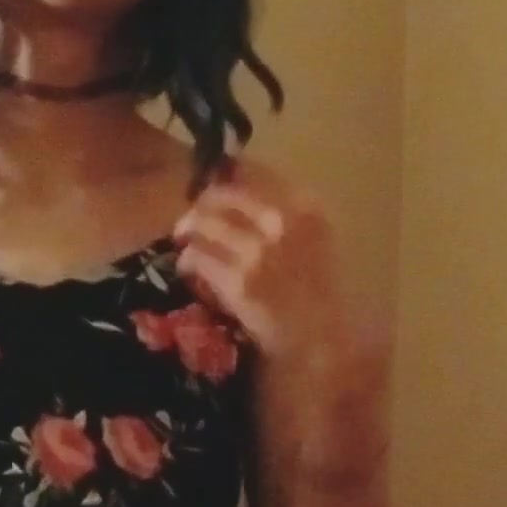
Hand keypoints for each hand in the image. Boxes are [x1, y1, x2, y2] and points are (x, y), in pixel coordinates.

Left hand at [172, 156, 356, 366]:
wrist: (321, 336)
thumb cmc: (318, 287)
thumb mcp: (313, 235)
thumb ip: (282, 208)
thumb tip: (235, 177)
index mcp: (305, 206)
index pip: (253, 171)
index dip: (225, 176)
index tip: (212, 187)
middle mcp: (280, 222)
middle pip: (220, 196)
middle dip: (199, 207)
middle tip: (190, 219)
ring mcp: (257, 253)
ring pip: (202, 226)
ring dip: (189, 234)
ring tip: (186, 243)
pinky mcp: (237, 282)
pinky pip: (197, 258)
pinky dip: (188, 262)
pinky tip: (189, 268)